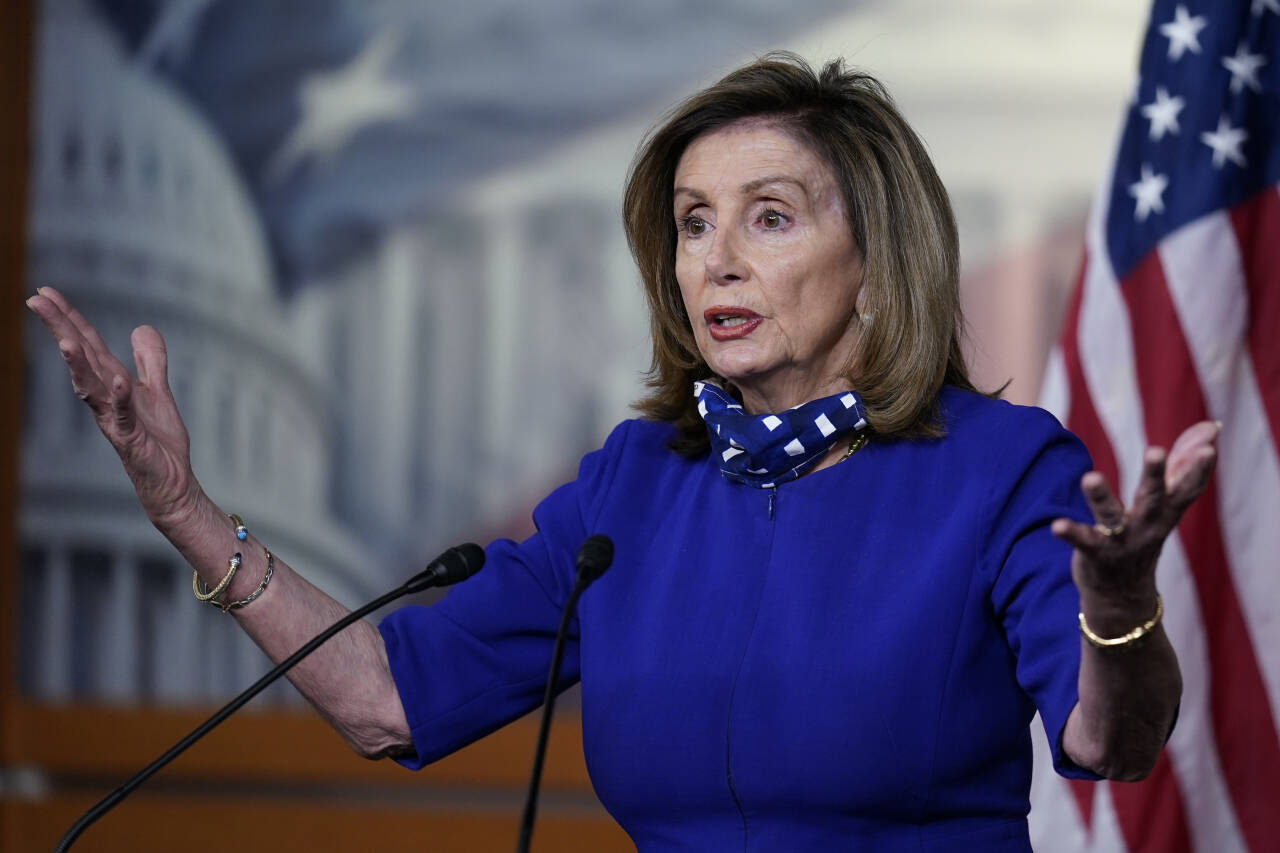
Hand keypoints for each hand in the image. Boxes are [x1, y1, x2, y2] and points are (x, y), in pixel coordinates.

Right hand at [26, 286, 202, 528]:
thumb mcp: (156, 391)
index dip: (69, 318)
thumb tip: (142, 327)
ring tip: (66, 339)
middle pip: (80, 358)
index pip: (87, 344)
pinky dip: (120, 397)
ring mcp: (114, 419)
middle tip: (35, 301)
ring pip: (90, 387)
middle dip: (60, 329)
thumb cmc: (158, 439)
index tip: (45, 292)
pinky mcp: (130, 439)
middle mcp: (105, 398)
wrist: (171, 480)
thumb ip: (150, 361)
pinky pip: (123, 415)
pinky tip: (118, 380)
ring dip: (78, 364)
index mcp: (111, 383)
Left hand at [1051, 421, 1219, 627]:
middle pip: (1153, 497)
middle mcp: (1147, 527)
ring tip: (1090, 477)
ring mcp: (1122, 542)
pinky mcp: (1096, 554)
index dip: (1198, 470)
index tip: (1210, 448)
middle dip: (1155, 475)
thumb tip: (1210, 429)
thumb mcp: (1165, 506)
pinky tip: (1056, 525)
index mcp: (1165, 513)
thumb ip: (1181, 467)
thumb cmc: (1143, 537)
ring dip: (1101, 497)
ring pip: (1112, 518)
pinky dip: (1070, 533)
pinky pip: (1083, 541)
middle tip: (1155, 450)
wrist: (1122, 596)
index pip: (1186, 489)